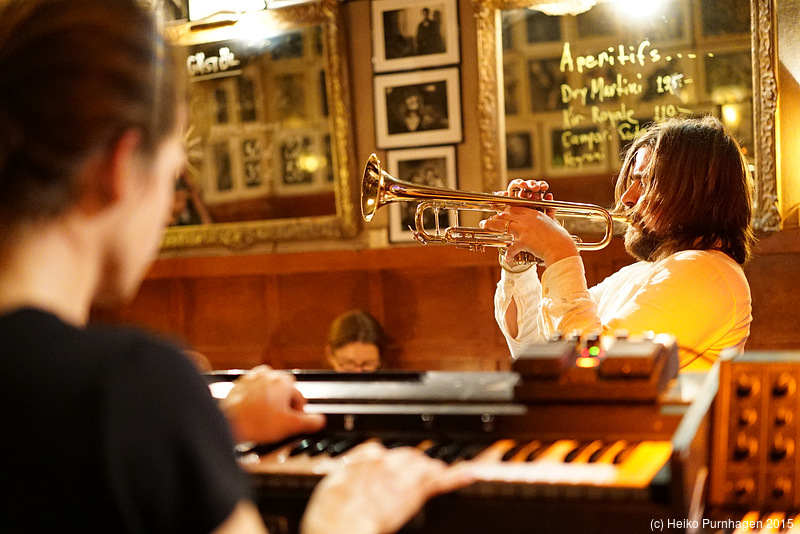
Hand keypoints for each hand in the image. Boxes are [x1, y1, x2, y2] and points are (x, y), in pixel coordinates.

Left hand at [220, 365, 325, 443]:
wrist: (229, 422)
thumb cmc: (256, 422)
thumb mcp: (290, 426)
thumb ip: (310, 422)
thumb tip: (320, 420)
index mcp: (284, 382)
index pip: (300, 397)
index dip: (299, 412)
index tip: (293, 422)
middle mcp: (270, 375)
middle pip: (286, 389)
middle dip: (285, 403)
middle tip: (280, 418)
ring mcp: (254, 377)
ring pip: (270, 387)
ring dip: (272, 398)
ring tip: (267, 414)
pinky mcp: (241, 382)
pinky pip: (255, 388)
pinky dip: (257, 397)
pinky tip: (255, 410)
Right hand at [300, 443, 474, 533]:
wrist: (340, 524)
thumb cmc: (330, 511)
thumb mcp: (330, 483)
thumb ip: (345, 471)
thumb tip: (349, 468)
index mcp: (365, 459)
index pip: (383, 452)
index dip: (390, 460)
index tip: (391, 467)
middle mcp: (386, 462)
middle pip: (408, 455)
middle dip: (415, 461)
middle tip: (419, 469)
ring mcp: (402, 477)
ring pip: (425, 465)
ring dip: (433, 468)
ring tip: (442, 472)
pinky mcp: (415, 494)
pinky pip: (440, 482)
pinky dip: (456, 476)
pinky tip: (469, 474)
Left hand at [481, 179, 576, 267]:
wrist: (561, 248)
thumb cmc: (559, 237)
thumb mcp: (551, 223)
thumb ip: (545, 218)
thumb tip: (543, 218)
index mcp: (533, 213)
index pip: (515, 208)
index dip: (505, 209)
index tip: (499, 211)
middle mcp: (527, 219)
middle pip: (506, 214)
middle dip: (495, 216)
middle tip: (488, 218)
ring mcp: (524, 230)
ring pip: (503, 225)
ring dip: (491, 225)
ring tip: (483, 225)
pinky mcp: (523, 242)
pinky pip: (511, 248)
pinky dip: (509, 254)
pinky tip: (507, 258)